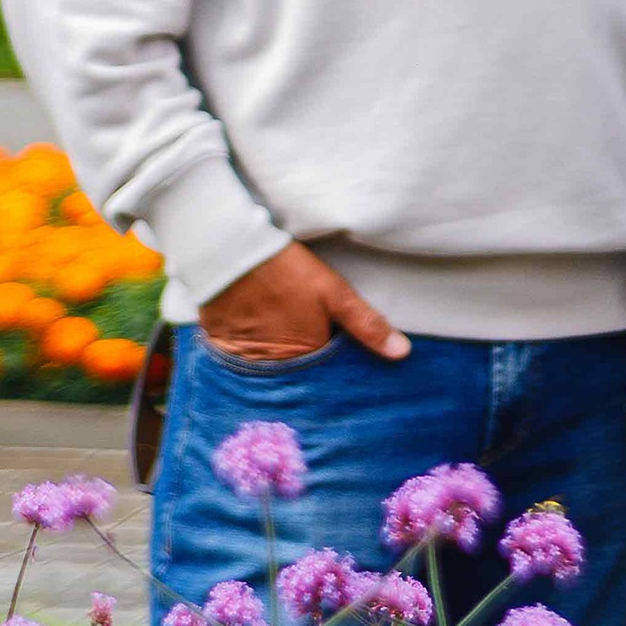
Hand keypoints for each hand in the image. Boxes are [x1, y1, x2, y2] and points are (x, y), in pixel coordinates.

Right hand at [199, 241, 407, 366]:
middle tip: (304, 337)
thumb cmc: (287, 271)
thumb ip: (367, 324)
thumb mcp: (333, 293)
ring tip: (279, 334)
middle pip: (296, 371)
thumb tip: (403, 353)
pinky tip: (255, 331)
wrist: (230, 253)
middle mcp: (274, 368)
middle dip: (305, 364)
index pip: (325, 372)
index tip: (336, 351)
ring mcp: (245, 360)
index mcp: (305, 357)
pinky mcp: (223, 347)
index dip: (332, 360)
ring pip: (270, 367)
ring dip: (276, 357)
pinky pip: (241, 359)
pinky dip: (249, 349)